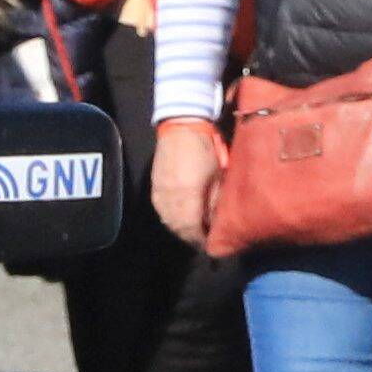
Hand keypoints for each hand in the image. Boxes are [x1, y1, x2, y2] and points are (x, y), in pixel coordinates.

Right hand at [151, 119, 222, 252]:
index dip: (201, 240)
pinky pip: (161, 211)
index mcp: (187, 194)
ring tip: (193, 231)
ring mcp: (159, 192)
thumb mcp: (218, 175)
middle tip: (203, 241)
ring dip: (180, 230)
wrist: (181, 126)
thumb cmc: (205, 149)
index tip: (211, 244)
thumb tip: (216, 222)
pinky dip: (171, 219)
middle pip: (178, 228)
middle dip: (191, 237)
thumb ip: (215, 201)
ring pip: (167, 221)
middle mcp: (170, 197)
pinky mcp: (153, 186)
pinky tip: (180, 218)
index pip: (192, 228)